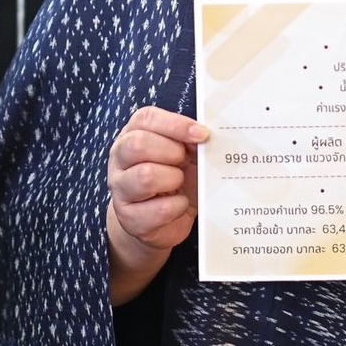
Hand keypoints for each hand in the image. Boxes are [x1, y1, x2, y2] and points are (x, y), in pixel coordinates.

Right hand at [106, 106, 205, 302]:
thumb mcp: (182, 156)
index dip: (176, 125)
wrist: (152, 225)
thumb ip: (193, 142)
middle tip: (187, 165)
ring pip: (146, 177)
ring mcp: (121, 191)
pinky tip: (181, 211)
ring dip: (174, 183)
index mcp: (134, 135)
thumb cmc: (175, 180)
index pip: (146, 120)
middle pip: (141, 146)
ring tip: (181, 188)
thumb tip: (225, 132)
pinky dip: (177, 211)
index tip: (203, 134)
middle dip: (173, 155)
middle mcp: (120, 161)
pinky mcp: (131, 221)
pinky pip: (158, 211)